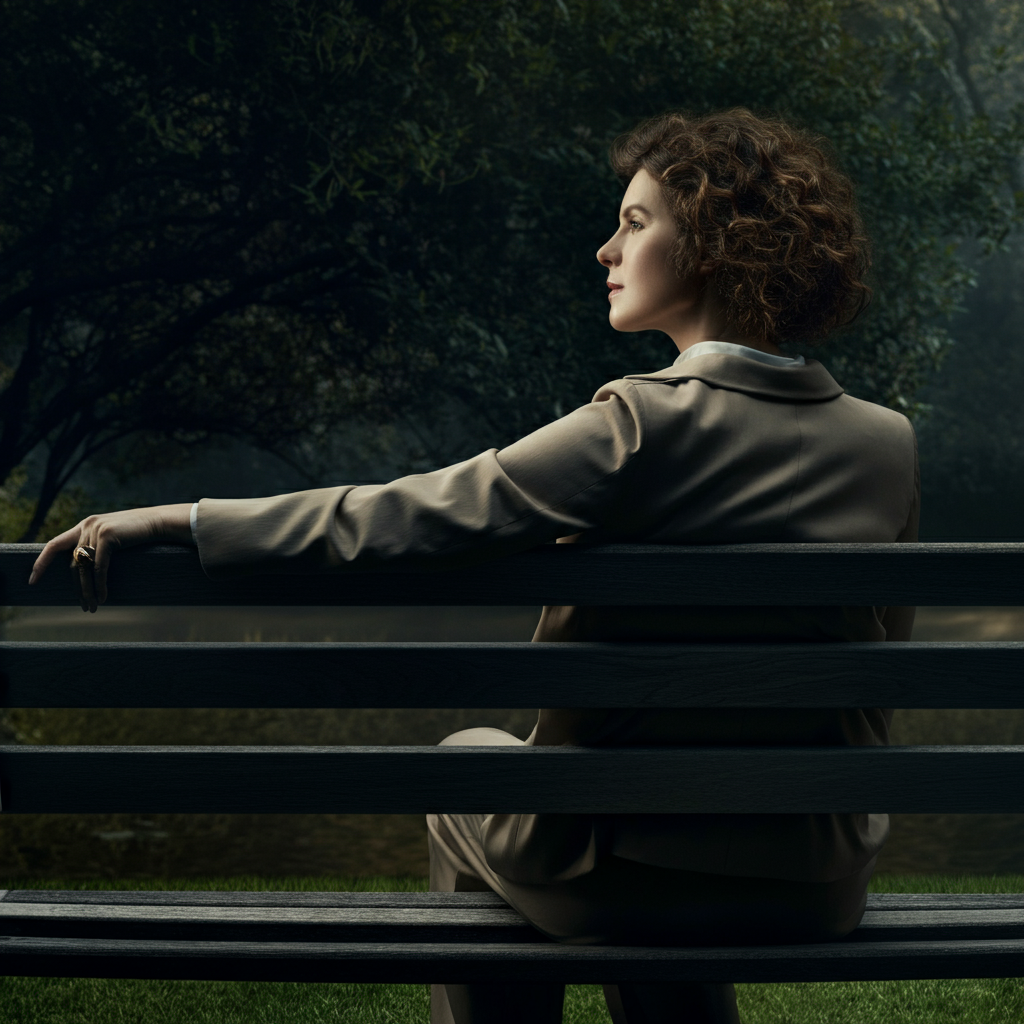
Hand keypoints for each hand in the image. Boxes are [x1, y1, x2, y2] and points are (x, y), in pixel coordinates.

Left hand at [29, 503, 193, 611]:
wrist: (160, 522)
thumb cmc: (140, 533)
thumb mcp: (114, 538)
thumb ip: (98, 546)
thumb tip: (87, 568)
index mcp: (84, 526)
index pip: (54, 545)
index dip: (41, 563)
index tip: (33, 580)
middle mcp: (86, 526)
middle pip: (72, 564)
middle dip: (76, 588)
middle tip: (83, 606)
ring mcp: (95, 529)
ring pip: (84, 568)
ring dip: (87, 591)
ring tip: (93, 607)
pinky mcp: (106, 536)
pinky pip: (99, 567)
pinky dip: (100, 584)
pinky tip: (104, 597)